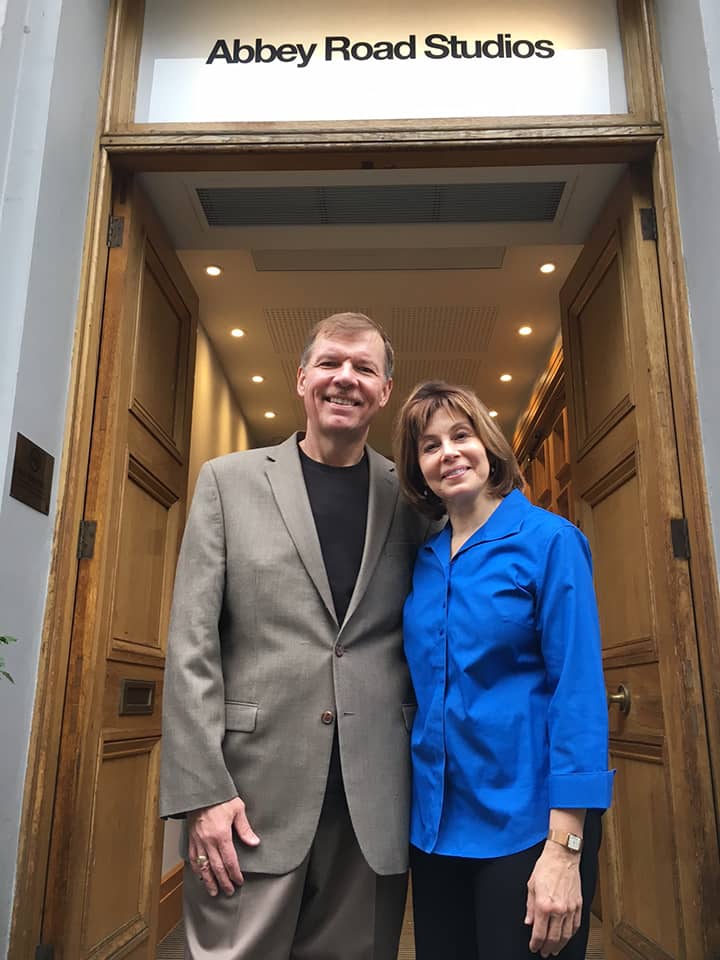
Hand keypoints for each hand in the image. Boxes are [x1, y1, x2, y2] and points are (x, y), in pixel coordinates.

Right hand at [188, 797, 259, 895]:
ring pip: (203, 867)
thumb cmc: (220, 797)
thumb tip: (254, 843)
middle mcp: (208, 841)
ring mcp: (198, 841)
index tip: (239, 881)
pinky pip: (193, 858)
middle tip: (228, 891)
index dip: (234, 874)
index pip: (229, 861)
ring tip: (213, 891)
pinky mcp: (191, 838)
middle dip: (223, 882)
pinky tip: (201, 875)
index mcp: (221, 835)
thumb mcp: (238, 809)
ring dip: (209, 881)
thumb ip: (245, 829)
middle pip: (217, 868)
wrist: (201, 790)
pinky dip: (197, 869)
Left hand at [525, 842, 581, 956]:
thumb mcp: (531, 886)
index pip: (539, 932)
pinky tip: (567, 937)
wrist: (563, 855)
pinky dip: (571, 935)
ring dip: (560, 945)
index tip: (533, 947)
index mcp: (544, 905)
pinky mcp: (579, 905)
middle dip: (547, 948)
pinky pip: (576, 926)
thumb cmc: (546, 867)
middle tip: (544, 952)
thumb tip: (529, 921)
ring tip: (555, 950)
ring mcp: (570, 908)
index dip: (535, 943)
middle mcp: (558, 909)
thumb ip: (530, 907)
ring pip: (566, 935)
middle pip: (554, 938)